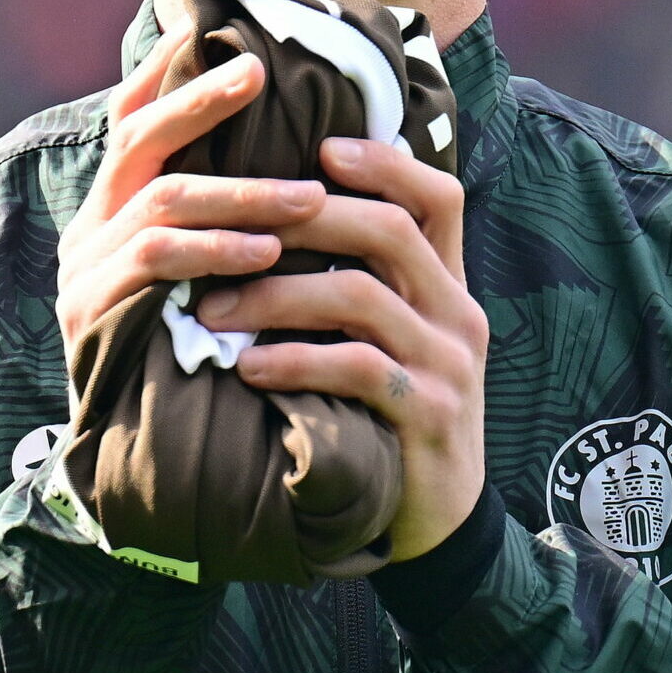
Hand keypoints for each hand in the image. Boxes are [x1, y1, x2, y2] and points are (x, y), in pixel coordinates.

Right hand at [56, 33, 325, 370]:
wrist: (143, 455)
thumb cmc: (194, 357)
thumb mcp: (206, 278)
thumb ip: (223, 221)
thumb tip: (298, 165)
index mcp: (113, 210)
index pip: (130, 122)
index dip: (163, 73)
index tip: (206, 28)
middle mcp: (88, 229)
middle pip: (138, 139)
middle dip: (200, 101)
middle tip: (260, 72)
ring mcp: (83, 269)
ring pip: (161, 200)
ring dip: (240, 194)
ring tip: (307, 199)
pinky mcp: (89, 312)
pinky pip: (155, 261)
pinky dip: (214, 250)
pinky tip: (265, 254)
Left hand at [195, 137, 487, 560]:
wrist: (437, 521)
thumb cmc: (392, 420)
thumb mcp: (392, 344)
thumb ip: (364, 288)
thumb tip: (282, 225)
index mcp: (449, 287)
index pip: (438, 196)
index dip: (383, 163)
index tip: (319, 150)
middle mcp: (458, 314)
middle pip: (388, 231)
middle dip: (299, 222)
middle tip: (224, 234)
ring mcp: (450, 365)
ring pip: (360, 296)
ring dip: (275, 296)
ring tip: (212, 312)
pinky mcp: (429, 415)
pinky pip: (356, 369)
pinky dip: (294, 361)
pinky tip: (248, 369)